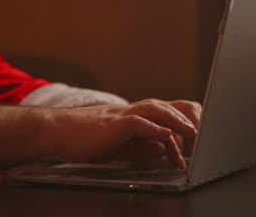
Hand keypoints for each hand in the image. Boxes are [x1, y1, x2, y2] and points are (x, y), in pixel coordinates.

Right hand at [49, 99, 201, 167]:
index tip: (192, 141)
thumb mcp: (118, 147)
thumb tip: (163, 147)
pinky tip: (166, 134)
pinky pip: (135, 122)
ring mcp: (119, 115)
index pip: (160, 115)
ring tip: (192, 131)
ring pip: (153, 110)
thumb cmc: (82, 139)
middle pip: (162, 107)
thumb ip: (140, 147)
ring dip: (175, 120)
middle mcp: (127, 112)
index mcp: (129, 117)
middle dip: (184, 119)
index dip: (179, 125)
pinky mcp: (110, 124)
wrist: (55, 132)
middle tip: (200, 134)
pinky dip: (153, 128)